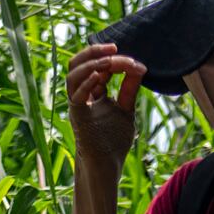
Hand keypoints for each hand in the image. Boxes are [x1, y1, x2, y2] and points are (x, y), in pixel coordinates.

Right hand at [63, 42, 145, 165]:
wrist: (108, 165)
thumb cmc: (114, 140)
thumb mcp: (126, 108)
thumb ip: (130, 88)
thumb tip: (140, 66)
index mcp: (91, 92)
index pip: (96, 66)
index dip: (113, 59)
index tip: (132, 61)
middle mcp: (81, 95)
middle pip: (78, 63)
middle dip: (95, 51)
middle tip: (115, 47)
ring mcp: (77, 105)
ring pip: (73, 74)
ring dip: (92, 63)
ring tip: (111, 60)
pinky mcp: (77, 116)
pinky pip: (75, 94)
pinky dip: (86, 82)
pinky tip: (100, 75)